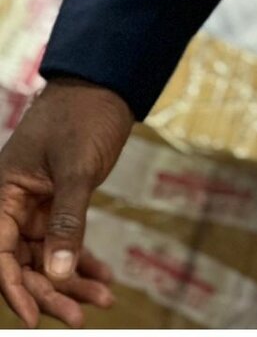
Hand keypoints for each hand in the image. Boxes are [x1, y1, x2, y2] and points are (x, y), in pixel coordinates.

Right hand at [0, 77, 132, 327]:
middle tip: (82, 315)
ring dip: (72, 280)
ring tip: (102, 300)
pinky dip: (83, 259)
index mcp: (2, 196)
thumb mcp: (77, 169)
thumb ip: (68, 220)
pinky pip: (65, 239)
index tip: (37, 317)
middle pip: (24, 262)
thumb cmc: (82, 117)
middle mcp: (13, 205)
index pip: (0, 255)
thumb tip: (59, 273)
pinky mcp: (59, 201)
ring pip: (47, 255)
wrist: (103, 85)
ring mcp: (36, 205)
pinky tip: (102, 278)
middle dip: (52, 291)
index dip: (15, 289)